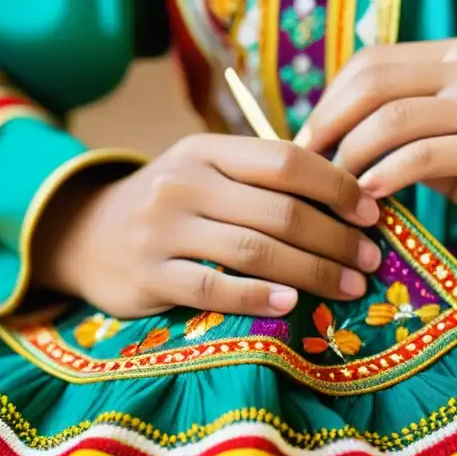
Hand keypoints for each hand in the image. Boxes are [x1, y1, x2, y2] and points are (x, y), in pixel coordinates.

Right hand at [32, 134, 380, 317]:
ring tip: (348, 287)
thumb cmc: (169, 207)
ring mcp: (162, 230)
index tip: (372, 214)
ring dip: (312, 271)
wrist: (84, 235)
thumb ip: (259, 181)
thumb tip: (348, 200)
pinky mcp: (149, 275)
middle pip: (279, 210)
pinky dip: (256, 297)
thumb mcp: (205, 174)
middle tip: (370, 262)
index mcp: (207, 150)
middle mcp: (184, 183)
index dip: (337, 187)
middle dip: (336, 239)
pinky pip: (212, 288)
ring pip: (253, 250)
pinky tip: (290, 305)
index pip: (285, 161)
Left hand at [295, 38, 456, 250]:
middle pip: (371, 83)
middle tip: (306, 168)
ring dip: (350, 158)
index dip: (329, 101)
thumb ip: (408, 134)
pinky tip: (370, 198)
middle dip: (326, 126)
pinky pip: (422, 155)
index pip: (371, 64)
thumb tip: (339, 149)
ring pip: (390, 118)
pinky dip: (386, 176)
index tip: (307, 143)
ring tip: (336, 192)